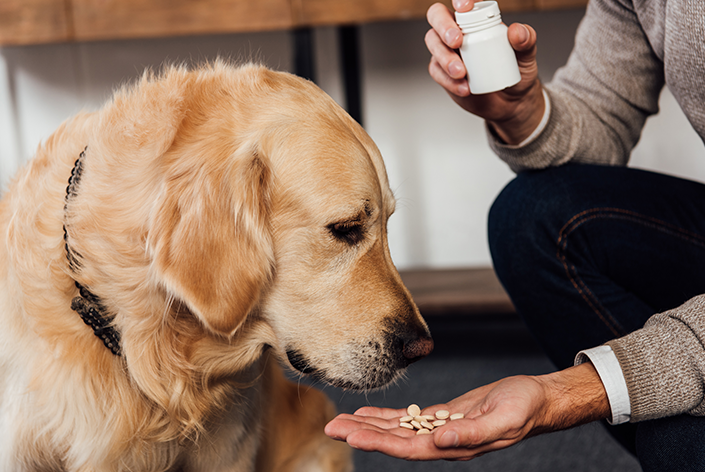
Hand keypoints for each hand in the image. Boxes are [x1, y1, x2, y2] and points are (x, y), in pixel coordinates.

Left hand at [324, 363, 609, 460]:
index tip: (350, 435)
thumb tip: (441, 441)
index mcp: (453, 446)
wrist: (535, 400)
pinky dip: (388, 417)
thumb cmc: (523, 409)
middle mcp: (442, 442)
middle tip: (331, 426)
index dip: (376, 442)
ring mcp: (441, 431)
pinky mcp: (443, 417)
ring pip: (397, 430)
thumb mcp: (502, 419)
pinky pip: (409, 419)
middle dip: (362, 434)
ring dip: (369, 426)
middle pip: (394, 440)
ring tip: (342, 420)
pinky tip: (370, 414)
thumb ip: (472, 433)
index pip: (405, 447)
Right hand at [425, 1, 543, 143]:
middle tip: (457, 42)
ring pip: (434, 44)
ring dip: (445, 58)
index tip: (464, 7)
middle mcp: (459, 30)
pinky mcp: (442, 72)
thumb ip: (527, 40)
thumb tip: (516, 31)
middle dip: (444, 27)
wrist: (510, 101)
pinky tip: (464, 87)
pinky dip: (448, 80)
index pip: (464, 3)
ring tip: (462, 73)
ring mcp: (447, 50)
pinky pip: (437, 71)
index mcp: (478, 18)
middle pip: (437, 16)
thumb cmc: (516, 71)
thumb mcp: (527, 55)